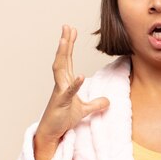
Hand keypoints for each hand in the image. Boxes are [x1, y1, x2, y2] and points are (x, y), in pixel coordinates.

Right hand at [35, 25, 109, 154]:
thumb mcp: (84, 110)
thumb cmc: (63, 119)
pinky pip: (68, 92)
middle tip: (67, 27)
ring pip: (60, 69)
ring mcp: (60, 92)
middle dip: (65, 42)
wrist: (52, 133)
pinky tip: (80, 76)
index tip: (72, 30)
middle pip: (63, 59)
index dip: (70, 45)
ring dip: (63, 54)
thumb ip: (95, 104)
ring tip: (65, 40)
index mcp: (66, 82)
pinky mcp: (61, 103)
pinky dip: (75, 84)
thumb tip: (108, 101)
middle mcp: (61, 83)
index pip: (68, 59)